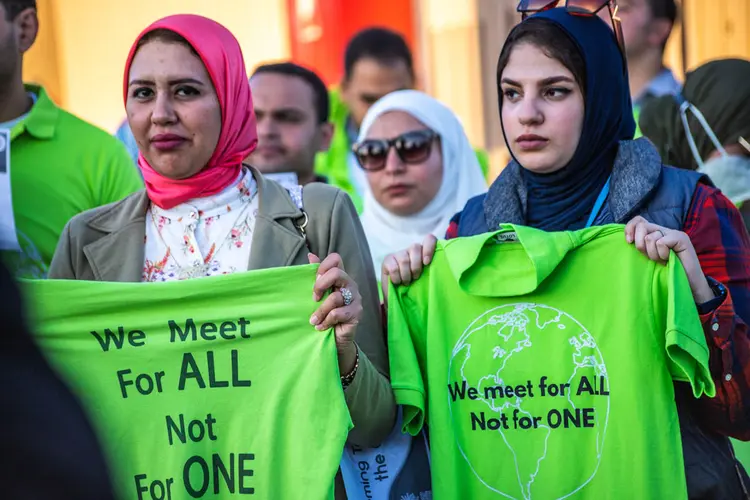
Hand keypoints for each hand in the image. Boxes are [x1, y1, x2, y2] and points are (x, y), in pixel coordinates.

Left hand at [308, 253, 360, 373]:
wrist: (336, 339)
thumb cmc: (326, 315)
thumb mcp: (319, 295)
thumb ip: (317, 276)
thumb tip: (310, 255)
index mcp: (340, 277)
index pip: (336, 259)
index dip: (323, 266)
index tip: (314, 280)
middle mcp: (350, 285)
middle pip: (337, 273)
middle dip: (320, 286)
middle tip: (313, 299)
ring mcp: (355, 299)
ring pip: (335, 297)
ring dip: (320, 311)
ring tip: (313, 321)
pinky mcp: (356, 313)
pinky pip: (337, 313)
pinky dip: (326, 321)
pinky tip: (320, 327)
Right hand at [381, 235, 437, 300]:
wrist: (397, 296)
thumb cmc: (415, 288)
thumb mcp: (427, 280)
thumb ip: (433, 271)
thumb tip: (444, 271)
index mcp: (424, 252)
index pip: (429, 239)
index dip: (429, 248)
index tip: (427, 263)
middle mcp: (411, 250)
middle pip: (415, 247)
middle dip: (416, 266)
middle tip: (415, 278)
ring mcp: (399, 253)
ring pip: (404, 259)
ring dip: (406, 275)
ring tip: (406, 282)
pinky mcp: (387, 259)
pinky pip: (394, 267)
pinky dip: (397, 277)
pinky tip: (397, 281)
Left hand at [625, 216, 713, 302]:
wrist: (688, 282)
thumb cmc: (667, 271)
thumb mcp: (648, 257)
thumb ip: (641, 246)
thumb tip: (627, 239)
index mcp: (654, 233)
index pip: (638, 221)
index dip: (629, 228)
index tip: (628, 242)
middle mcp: (663, 230)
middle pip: (641, 226)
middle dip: (640, 245)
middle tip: (650, 257)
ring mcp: (673, 233)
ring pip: (650, 237)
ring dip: (653, 254)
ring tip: (663, 260)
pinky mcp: (681, 237)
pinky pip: (661, 243)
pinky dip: (662, 254)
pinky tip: (670, 259)